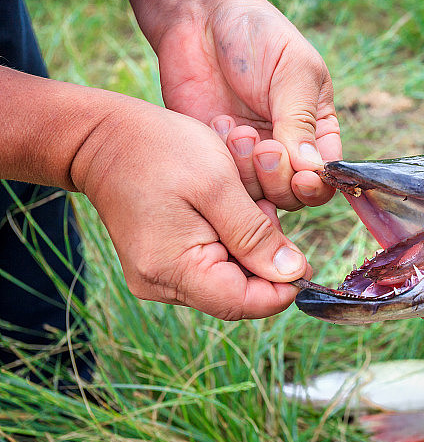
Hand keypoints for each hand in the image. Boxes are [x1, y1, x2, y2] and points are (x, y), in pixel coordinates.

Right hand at [71, 94, 310, 319]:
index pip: (244, 304)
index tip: (302, 258)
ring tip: (243, 199)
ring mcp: (159, 276)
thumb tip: (292, 276)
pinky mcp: (161, 263)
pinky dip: (230, 237)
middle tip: (264, 207)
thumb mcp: (218, 185)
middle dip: (264, 255)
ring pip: (228, 276)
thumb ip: (256, 235)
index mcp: (174, 270)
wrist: (103, 137)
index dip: (282, 287)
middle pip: (238, 292)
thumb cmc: (160, 151)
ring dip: (247, 242)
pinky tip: (227, 205)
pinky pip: (210, 262)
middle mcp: (162, 284)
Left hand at [155, 0, 340, 209]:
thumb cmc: (258, 35)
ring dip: (247, 168)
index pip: (326, 176)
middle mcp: (285, 148)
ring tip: (237, 129)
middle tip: (264, 147)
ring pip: (257, 194)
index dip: (317, 185)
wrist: (201, 16)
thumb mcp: (293, 72)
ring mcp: (248, 155)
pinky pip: (223, 180)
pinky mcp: (214, 153)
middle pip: (292, 195)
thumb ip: (302, 121)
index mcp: (317, 129)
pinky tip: (219, 124)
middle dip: (278, 178)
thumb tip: (312, 169)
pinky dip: (222, 160)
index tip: (302, 177)